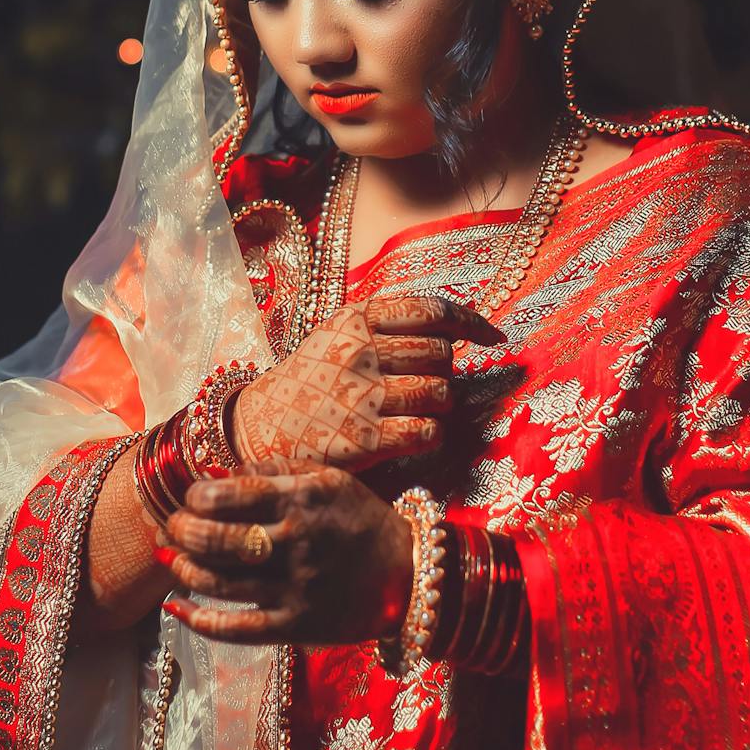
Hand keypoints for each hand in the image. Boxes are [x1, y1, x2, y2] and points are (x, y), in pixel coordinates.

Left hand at [154, 464, 414, 645]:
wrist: (407, 573)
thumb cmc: (359, 519)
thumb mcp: (328, 481)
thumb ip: (274, 473)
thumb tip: (218, 472)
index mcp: (303, 500)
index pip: (232, 495)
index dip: (198, 497)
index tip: (192, 497)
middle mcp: (296, 542)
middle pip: (217, 539)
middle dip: (183, 530)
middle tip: (174, 526)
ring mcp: (295, 587)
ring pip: (219, 582)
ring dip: (184, 569)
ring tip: (173, 557)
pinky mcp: (294, 625)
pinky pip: (236, 628)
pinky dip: (198, 619)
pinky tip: (176, 607)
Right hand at [229, 295, 502, 471]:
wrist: (257, 429)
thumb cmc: (311, 379)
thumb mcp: (338, 334)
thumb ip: (387, 325)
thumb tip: (455, 329)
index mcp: (355, 318)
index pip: (430, 310)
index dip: (470, 323)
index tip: (492, 338)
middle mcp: (359, 350)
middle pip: (442, 354)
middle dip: (444, 370)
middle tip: (424, 382)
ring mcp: (362, 394)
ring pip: (441, 392)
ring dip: (440, 404)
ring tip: (418, 409)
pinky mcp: (365, 439)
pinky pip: (428, 431)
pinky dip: (431, 434)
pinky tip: (413, 435)